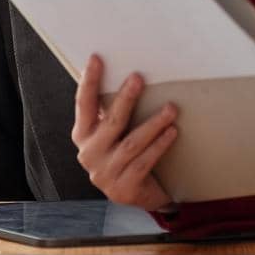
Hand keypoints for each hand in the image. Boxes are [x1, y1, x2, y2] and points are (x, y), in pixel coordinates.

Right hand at [72, 55, 177, 211]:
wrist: (138, 195)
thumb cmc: (125, 155)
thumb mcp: (113, 134)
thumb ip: (113, 112)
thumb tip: (130, 75)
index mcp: (82, 136)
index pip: (84, 105)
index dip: (89, 82)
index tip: (96, 59)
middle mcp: (89, 155)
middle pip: (111, 122)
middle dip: (125, 99)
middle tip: (138, 78)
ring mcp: (104, 174)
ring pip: (132, 143)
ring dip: (153, 124)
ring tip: (171, 109)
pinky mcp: (123, 189)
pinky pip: (144, 162)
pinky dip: (159, 145)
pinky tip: (172, 132)